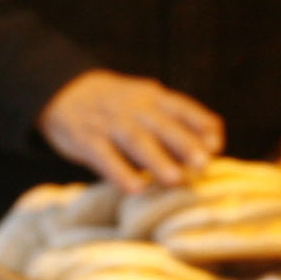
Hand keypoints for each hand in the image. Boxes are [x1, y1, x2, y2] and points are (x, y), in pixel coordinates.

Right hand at [39, 71, 224, 191]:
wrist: (63, 90)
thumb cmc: (118, 105)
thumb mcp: (146, 102)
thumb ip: (176, 121)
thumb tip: (213, 145)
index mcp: (153, 97)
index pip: (181, 108)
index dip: (199, 124)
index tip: (217, 144)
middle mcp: (134, 108)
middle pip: (161, 125)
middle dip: (183, 143)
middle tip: (203, 164)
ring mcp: (110, 124)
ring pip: (136, 141)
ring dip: (157, 161)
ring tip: (176, 180)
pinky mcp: (86, 140)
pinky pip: (105, 157)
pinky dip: (120, 173)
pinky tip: (135, 188)